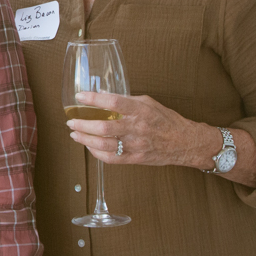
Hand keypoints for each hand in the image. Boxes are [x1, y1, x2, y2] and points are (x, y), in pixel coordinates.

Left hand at [66, 91, 216, 167]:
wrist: (185, 142)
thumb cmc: (165, 120)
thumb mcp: (148, 102)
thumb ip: (126, 100)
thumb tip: (103, 96)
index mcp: (140, 110)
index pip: (113, 102)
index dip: (94, 99)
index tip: (80, 97)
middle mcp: (137, 128)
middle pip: (103, 127)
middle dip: (82, 124)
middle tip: (71, 121)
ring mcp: (135, 146)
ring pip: (103, 145)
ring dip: (85, 139)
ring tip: (74, 134)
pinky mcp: (135, 159)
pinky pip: (110, 158)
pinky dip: (96, 153)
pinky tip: (89, 147)